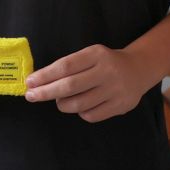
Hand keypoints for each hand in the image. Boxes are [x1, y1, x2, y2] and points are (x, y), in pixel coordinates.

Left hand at [25, 44, 159, 122]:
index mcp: (97, 54)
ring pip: (79, 104)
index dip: (45, 76)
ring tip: (60, 101)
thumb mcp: (91, 55)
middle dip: (46, 92)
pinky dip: (80, 112)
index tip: (30, 82)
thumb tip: (39, 82)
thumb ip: (70, 66)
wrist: (139, 69)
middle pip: (70, 86)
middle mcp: (107, 71)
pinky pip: (90, 115)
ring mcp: (115, 90)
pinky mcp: (120, 106)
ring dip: (62, 104)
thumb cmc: (106, 62)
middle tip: (32, 96)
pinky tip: (81, 106)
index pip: (65, 66)